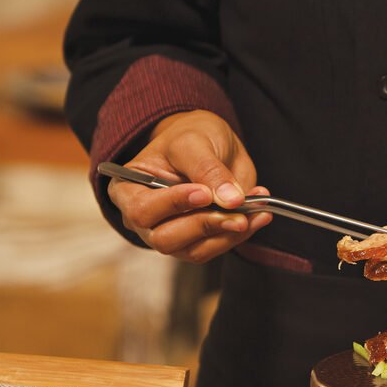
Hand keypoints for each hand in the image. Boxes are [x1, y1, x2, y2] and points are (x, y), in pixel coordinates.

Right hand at [106, 109, 271, 262]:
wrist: (210, 142)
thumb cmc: (190, 136)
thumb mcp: (195, 142)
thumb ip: (208, 169)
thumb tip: (229, 199)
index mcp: (128, 189)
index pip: (142, 210)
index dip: (173, 205)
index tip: (204, 193)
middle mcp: (144, 218)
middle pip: (165, 239)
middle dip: (204, 225)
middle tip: (237, 210)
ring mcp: (170, 233)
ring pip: (194, 250)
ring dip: (228, 234)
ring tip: (255, 210)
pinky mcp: (197, 241)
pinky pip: (216, 248)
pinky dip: (239, 235)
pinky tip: (257, 215)